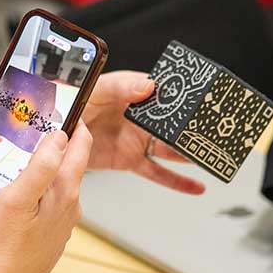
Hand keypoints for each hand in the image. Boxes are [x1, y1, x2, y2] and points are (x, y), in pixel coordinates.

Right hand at [0, 124, 90, 272]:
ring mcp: (53, 228)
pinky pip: (21, 215)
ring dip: (5, 186)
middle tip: (9, 145)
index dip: (73, 125)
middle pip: (54, 170)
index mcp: (65, 196)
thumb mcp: (16, 196)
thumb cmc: (1, 248)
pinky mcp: (37, 242)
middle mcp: (66, 212)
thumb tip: (61, 138)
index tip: (64, 110)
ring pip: (32, 193)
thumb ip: (42, 164)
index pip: (80, 149)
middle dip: (30, 156)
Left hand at [79, 71, 204, 194]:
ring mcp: (136, 139)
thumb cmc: (73, 104)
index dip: (183, 97)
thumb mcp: (95, 90)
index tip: (203, 102)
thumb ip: (120, 87)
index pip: (164, 94)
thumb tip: (148, 85)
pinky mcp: (130, 159)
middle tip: (215, 133)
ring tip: (213, 157)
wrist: (56, 134)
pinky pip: (157, 172)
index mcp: (133, 93)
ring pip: (170, 149)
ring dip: (190, 153)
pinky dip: (177, 181)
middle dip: (193, 128)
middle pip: (172, 123)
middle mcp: (139, 117)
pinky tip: (196, 187)